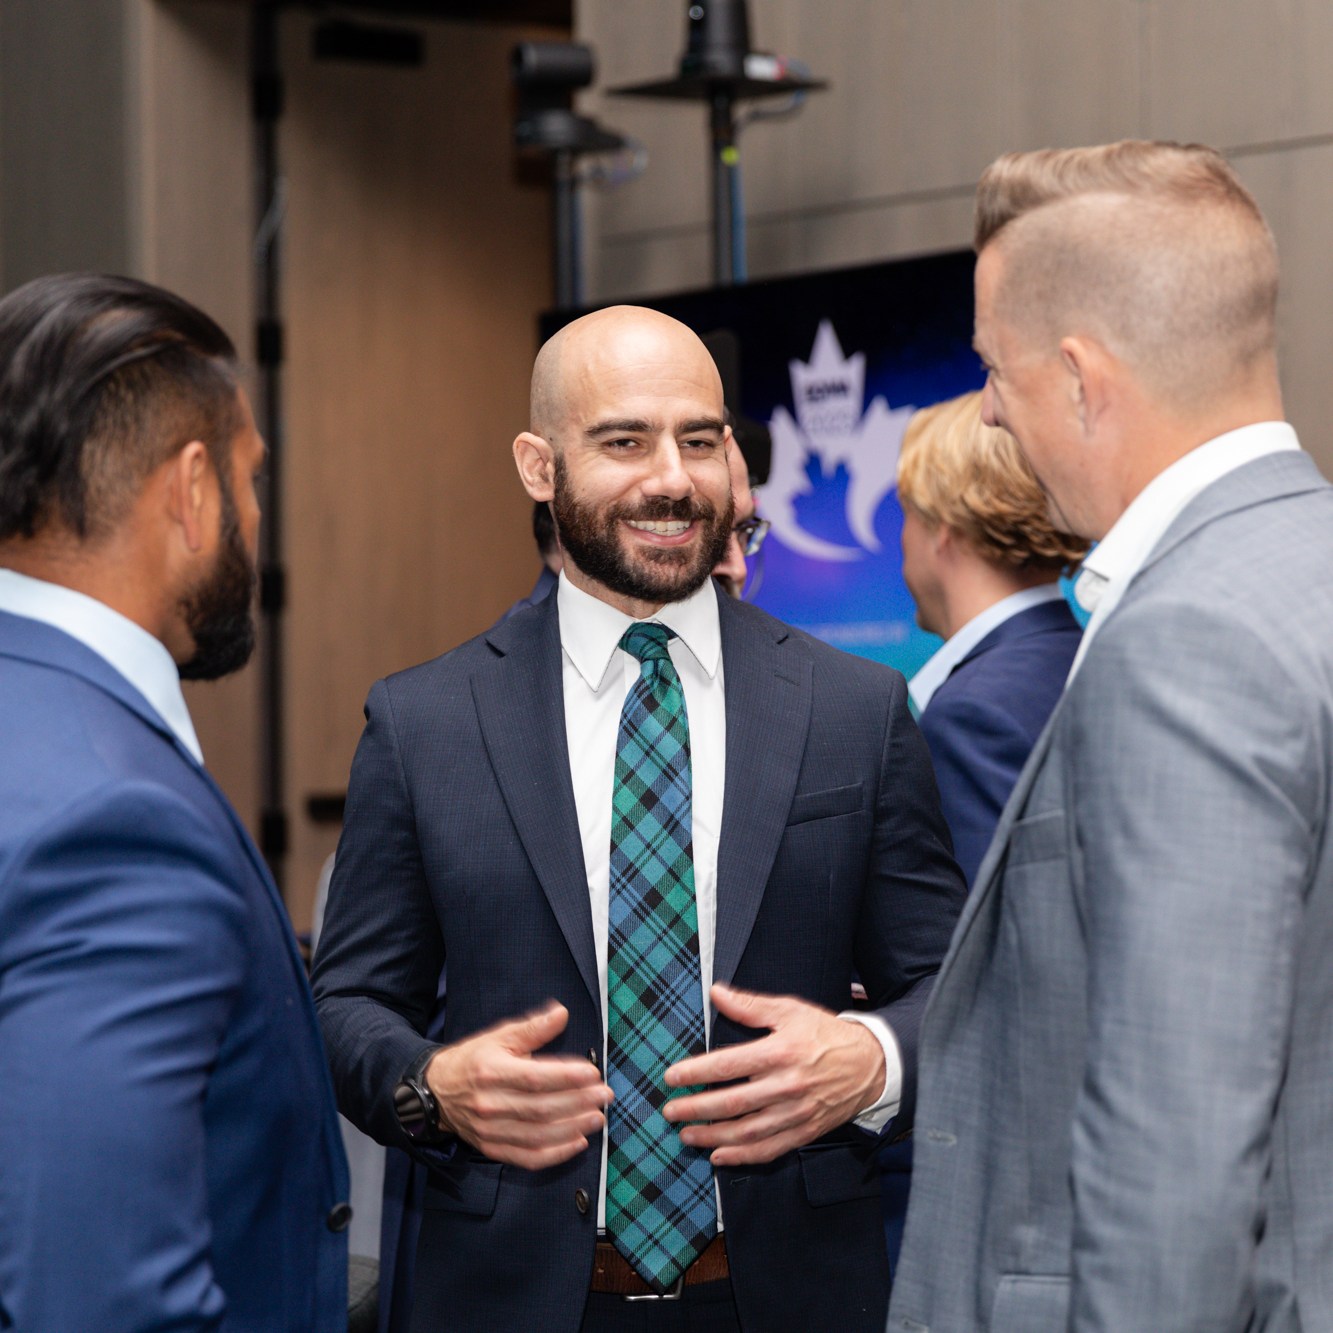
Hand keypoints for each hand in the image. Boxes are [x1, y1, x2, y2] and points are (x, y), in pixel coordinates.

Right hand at [424, 1001, 611, 1169]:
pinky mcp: (491, 1149)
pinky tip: (577, 1143)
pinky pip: (527, 1158)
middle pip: (540, 1108)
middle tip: (604, 1096)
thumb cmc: (473, 1060)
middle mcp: (489, 1103)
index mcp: (491, 1071)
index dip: (566, 1077)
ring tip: (597, 1118)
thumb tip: (562, 1013)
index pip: (534, 1078)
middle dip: (578, 1103)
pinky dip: (555, 1154)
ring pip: (537, 1135)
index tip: (593, 1073)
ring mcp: (489, 1130)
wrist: (435, 1091)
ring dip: (572, 1129)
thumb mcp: (499, 1037)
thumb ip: (532, 1027)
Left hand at [661, 982, 884, 1165]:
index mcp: (779, 1051)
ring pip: (746, 1131)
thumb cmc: (825, 1033)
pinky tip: (718, 1155)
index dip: (695, 1072)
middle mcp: (786, 1085)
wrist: (870, 1063)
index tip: (671, 1077)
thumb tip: (716, 993)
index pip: (727, 1065)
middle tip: (670, 1111)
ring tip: (686, 1135)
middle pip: (731, 1102)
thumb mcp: (790, 1010)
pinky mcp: (805, 1131)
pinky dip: (742, 1157)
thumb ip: (750, 1005)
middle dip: (695, 1109)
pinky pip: (769, 1150)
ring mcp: (796, 1112)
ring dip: (712, 1136)